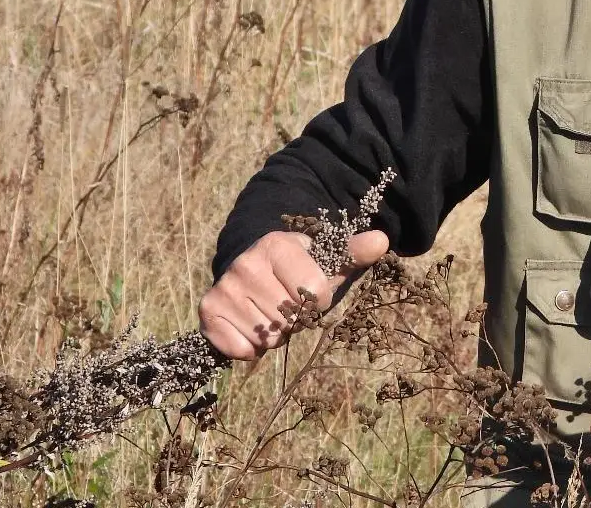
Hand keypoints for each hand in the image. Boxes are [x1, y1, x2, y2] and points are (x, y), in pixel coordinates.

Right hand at [198, 229, 389, 359]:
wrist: (248, 270)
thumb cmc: (295, 269)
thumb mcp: (324, 258)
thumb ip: (352, 252)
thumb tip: (382, 241)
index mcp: (276, 245)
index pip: (315, 292)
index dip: (318, 300)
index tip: (308, 289)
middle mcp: (246, 264)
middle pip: (290, 318)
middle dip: (295, 320)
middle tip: (285, 303)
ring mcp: (224, 287)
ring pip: (268, 337)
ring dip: (274, 334)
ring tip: (267, 312)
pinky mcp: (208, 312)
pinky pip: (241, 350)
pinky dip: (249, 347)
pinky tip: (249, 325)